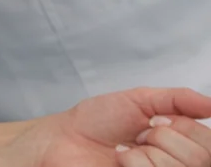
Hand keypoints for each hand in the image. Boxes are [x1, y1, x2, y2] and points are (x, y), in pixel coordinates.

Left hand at [16, 88, 210, 166]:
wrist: (63, 139)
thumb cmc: (97, 120)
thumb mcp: (140, 100)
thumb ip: (178, 99)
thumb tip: (210, 104)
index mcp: (181, 145)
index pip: (210, 143)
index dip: (183, 127)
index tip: (156, 120)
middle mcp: (176, 164)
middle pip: (200, 158)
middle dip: (163, 137)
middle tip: (138, 135)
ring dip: (146, 153)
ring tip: (125, 151)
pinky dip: (136, 164)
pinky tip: (120, 162)